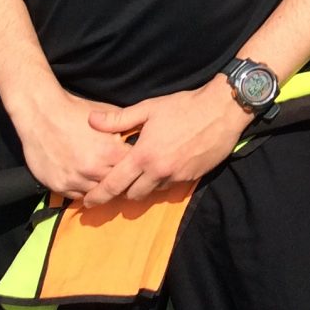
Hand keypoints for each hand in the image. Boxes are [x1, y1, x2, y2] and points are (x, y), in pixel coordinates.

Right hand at [10, 83, 129, 198]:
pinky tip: (84, 180)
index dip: (134, 167)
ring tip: (101, 178)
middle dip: (119, 181)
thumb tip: (141, 136)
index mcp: (109, 152)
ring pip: (97, 193)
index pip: (132, 169)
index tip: (134, 166)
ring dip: (100, 187)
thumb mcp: (107, 115)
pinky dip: (82, 190)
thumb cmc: (76, 111)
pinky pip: (76, 196)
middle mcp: (93, 169)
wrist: (42, 113)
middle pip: (116, 185)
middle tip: (120, 177)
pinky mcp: (58, 185)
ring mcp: (74, 179)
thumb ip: (125, 129)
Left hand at [80, 77, 250, 205]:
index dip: (98, 196)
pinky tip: (163, 168)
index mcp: (143, 155)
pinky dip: (163, 181)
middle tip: (117, 186)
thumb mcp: (149, 108)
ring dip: (144, 187)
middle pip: (131, 195)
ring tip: (141, 176)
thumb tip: (91, 120)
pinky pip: (171, 186)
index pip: (114, 184)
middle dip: (122, 193)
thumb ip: (119, 119)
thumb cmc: (183, 106)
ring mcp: (176, 176)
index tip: (88, 202)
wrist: (222, 110)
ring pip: (152, 192)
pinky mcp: (192, 177)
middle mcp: (158, 171)